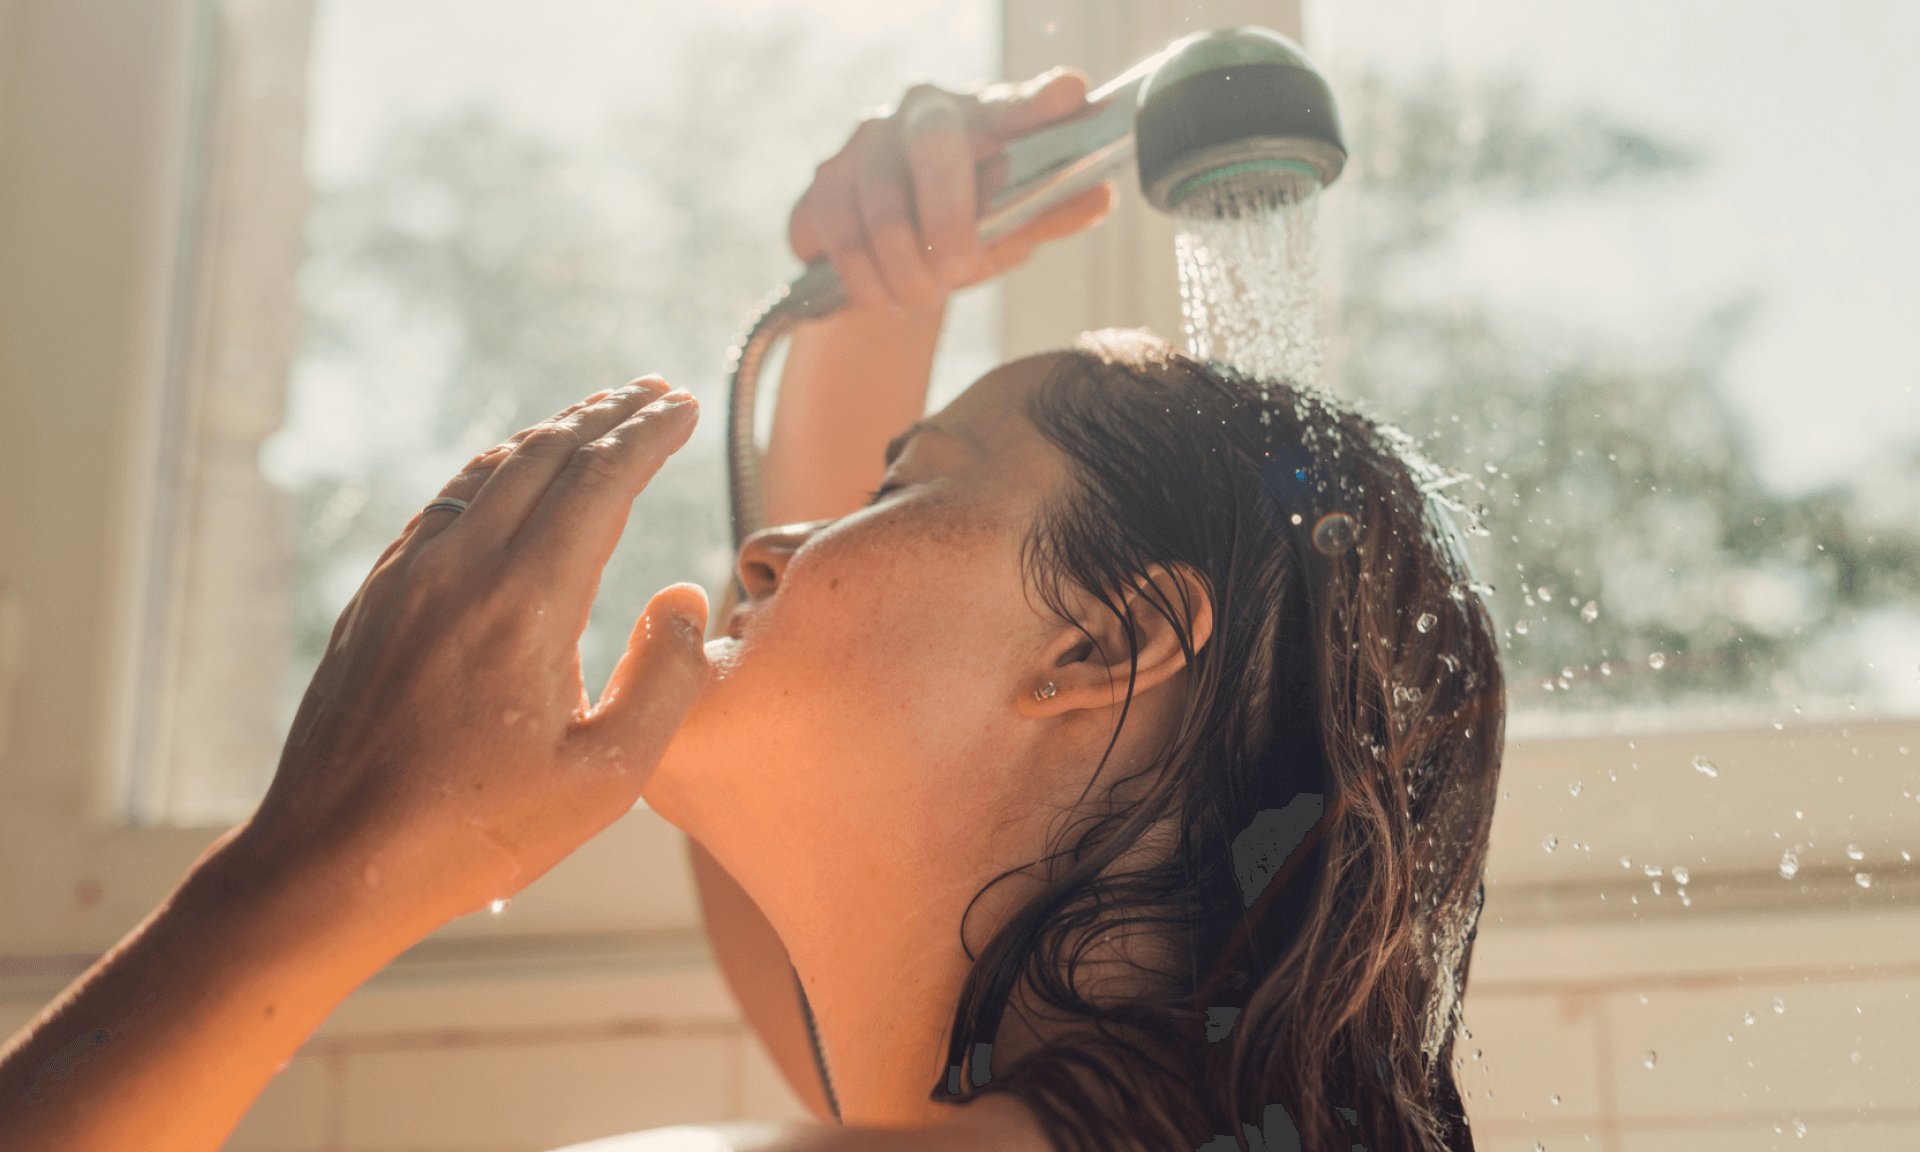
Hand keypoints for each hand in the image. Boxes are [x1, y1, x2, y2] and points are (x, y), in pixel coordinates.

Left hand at [245, 380, 711, 937]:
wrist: (331, 860)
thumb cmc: (476, 831)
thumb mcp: (608, 780)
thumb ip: (664, 681)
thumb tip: (682, 598)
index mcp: (527, 604)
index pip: (600, 481)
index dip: (648, 434)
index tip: (685, 406)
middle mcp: (462, 569)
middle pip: (545, 456)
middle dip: (607, 415)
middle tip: (654, 393)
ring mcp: (408, 577)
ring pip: (488, 472)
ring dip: (550, 435)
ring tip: (593, 419)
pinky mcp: (375, 598)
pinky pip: (444, 505)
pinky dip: (494, 471)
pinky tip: (509, 478)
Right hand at [789, 68, 1117, 313]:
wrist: (890, 267)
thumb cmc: (962, 230)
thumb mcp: (1011, 227)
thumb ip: (1051, 211)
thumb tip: (1102, 195)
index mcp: (981, 117)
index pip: (1015, 105)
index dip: (1041, 101)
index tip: (1070, 94)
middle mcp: (920, 113)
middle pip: (933, 149)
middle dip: (946, 221)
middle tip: (957, 269)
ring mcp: (863, 143)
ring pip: (877, 207)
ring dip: (901, 269)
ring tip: (917, 295)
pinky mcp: (820, 183)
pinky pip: (830, 234)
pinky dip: (858, 277)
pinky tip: (875, 290)